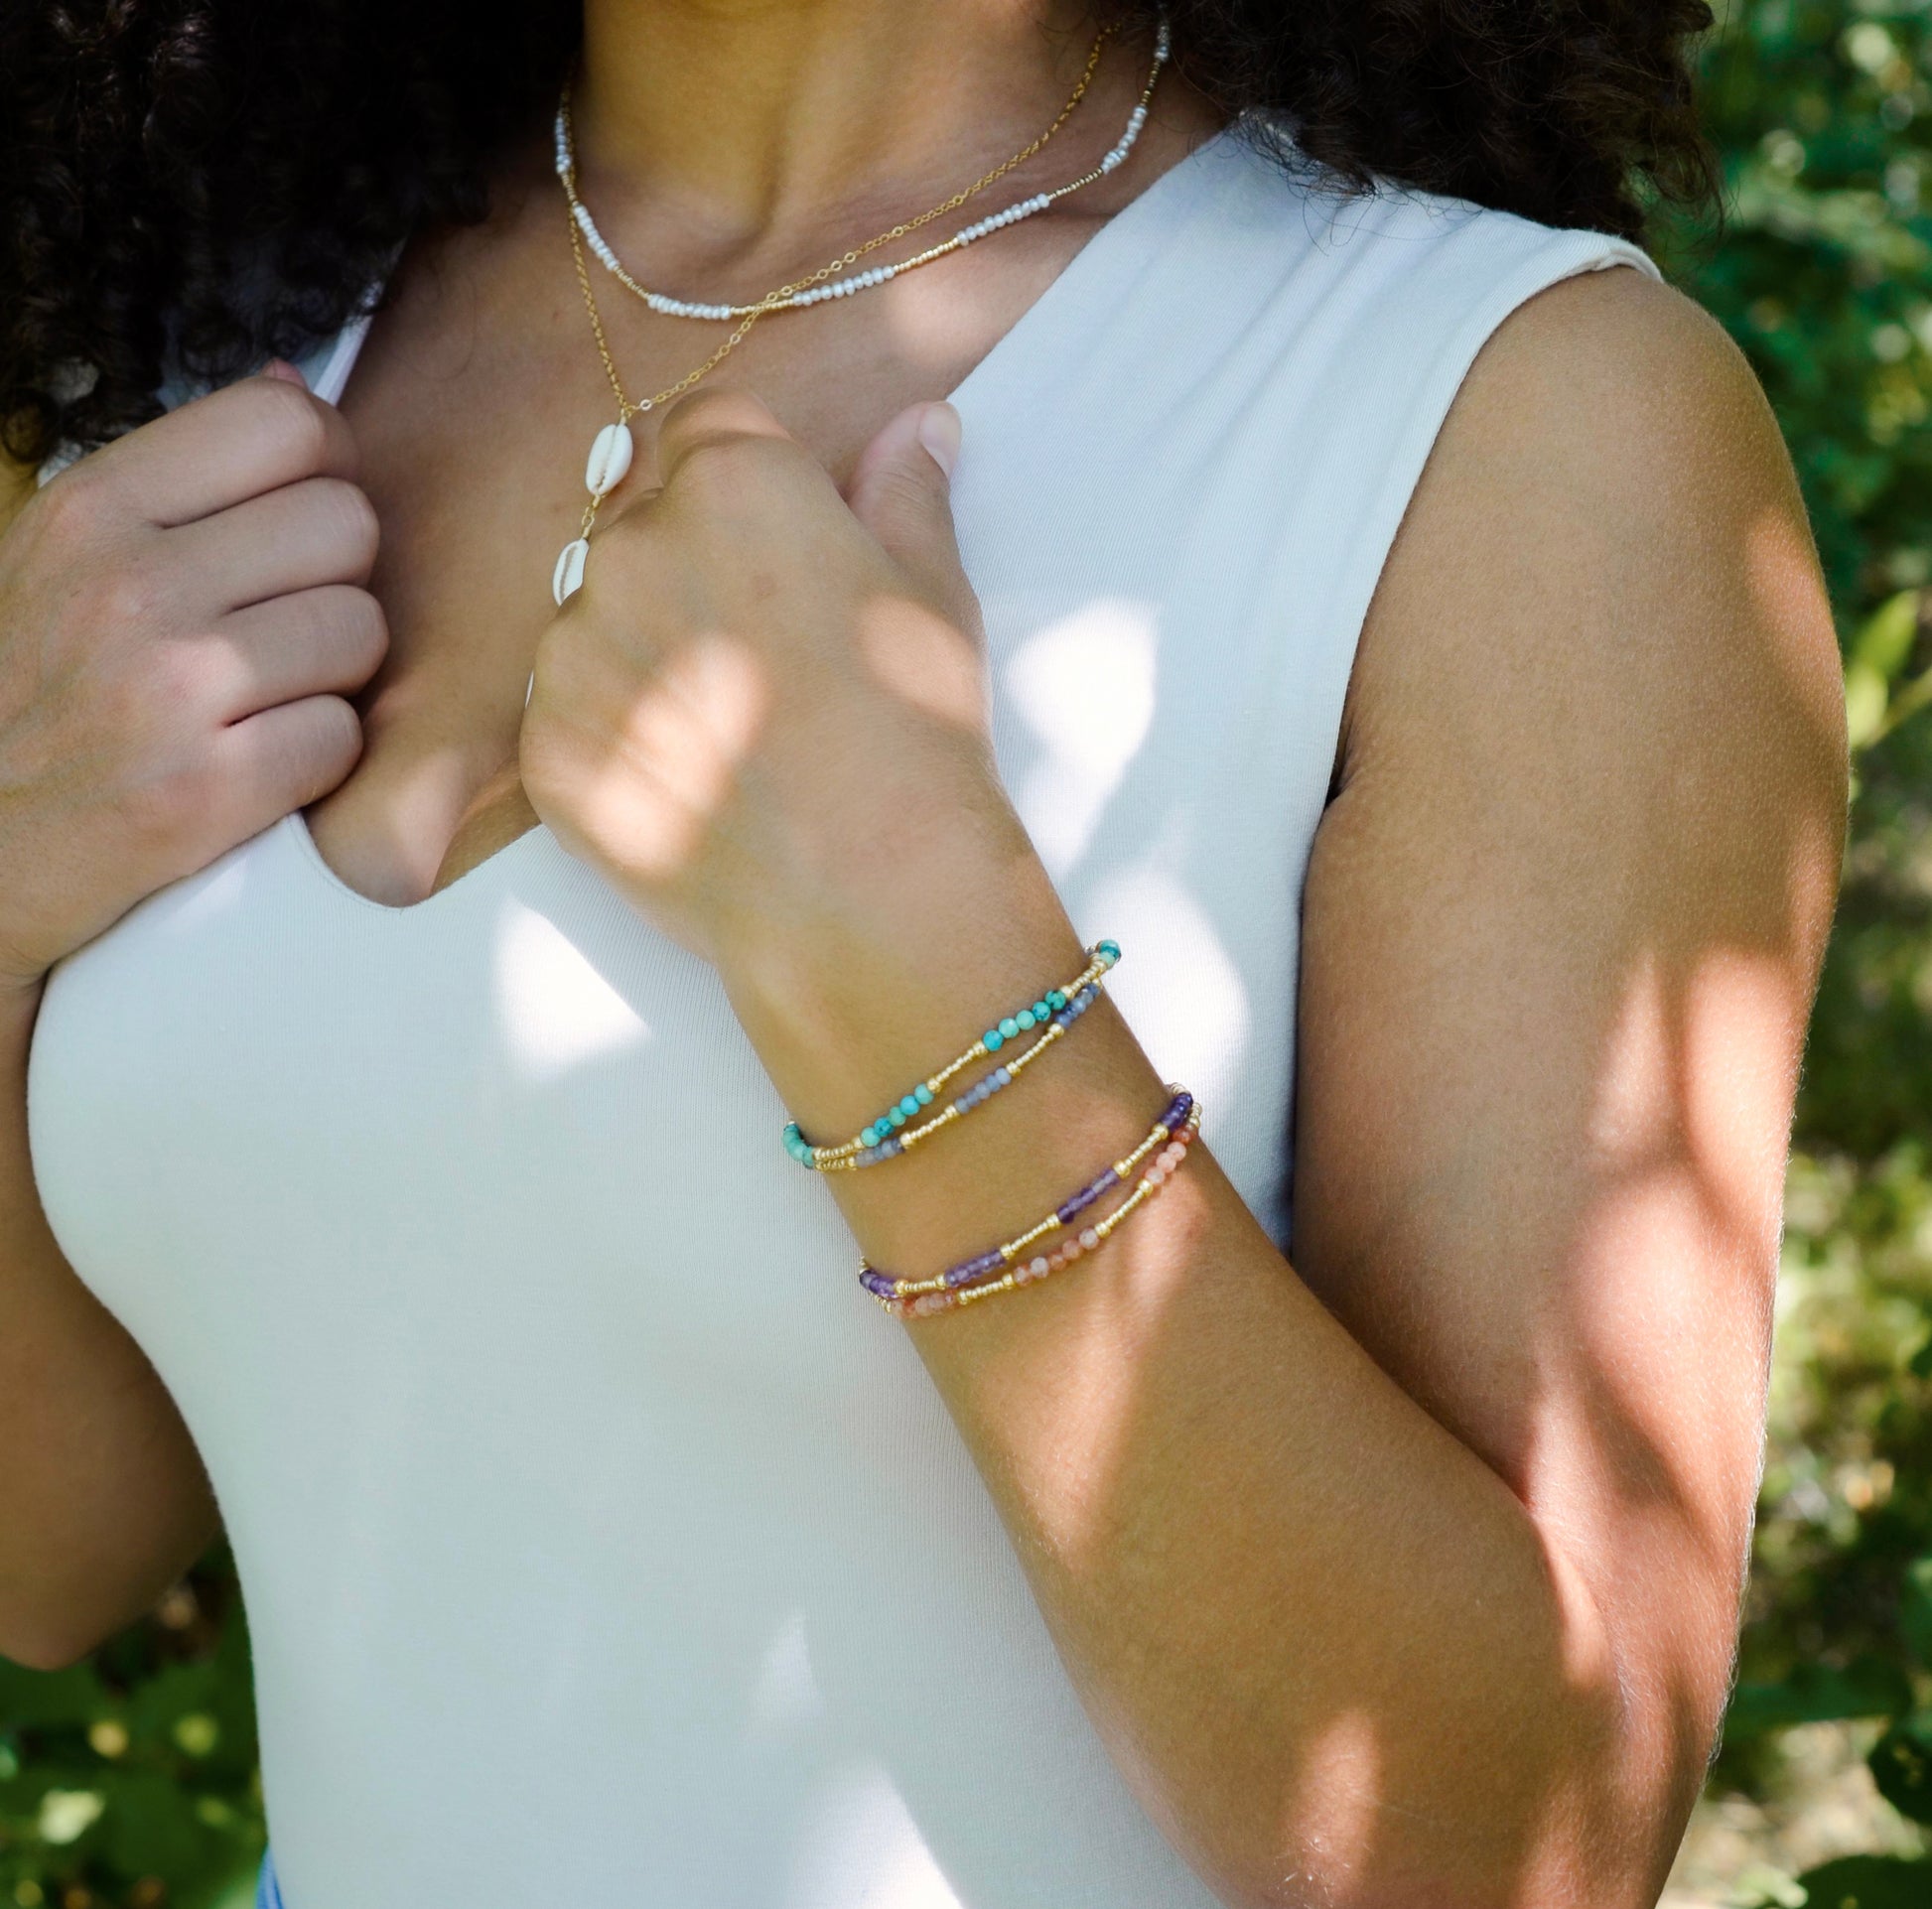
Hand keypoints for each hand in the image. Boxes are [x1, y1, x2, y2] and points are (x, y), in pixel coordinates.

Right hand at [0, 367, 386, 990]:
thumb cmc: (38, 693)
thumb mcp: (70, 557)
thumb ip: (184, 479)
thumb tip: (298, 386)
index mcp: (94, 511)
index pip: (287, 425)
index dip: (326, 474)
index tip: (301, 523)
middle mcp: (131, 587)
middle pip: (347, 525)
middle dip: (336, 579)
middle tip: (282, 628)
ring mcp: (172, 689)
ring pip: (362, 630)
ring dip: (336, 673)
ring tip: (267, 698)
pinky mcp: (210, 789)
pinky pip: (343, 737)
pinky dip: (319, 760)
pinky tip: (260, 764)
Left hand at [520, 390, 1032, 991]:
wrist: (867, 887)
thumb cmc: (913, 732)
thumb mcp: (933, 595)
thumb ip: (907, 494)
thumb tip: (920, 424)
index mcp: (732, 481)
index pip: (708, 430)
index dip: (749, 482)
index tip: (782, 547)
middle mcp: (632, 546)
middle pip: (645, 524)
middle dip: (692, 568)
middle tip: (770, 657)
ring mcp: (575, 649)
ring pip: (599, 620)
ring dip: (647, 653)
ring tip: (733, 731)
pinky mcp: (548, 746)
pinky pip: (571, 714)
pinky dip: (618, 739)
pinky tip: (695, 782)